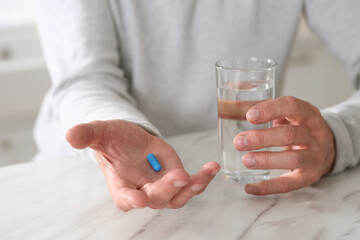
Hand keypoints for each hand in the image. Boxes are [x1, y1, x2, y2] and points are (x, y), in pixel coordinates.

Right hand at [66, 120, 219, 210]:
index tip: (138, 199)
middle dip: (166, 190)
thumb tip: (71, 135)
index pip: (124, 196)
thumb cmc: (111, 139)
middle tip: (178, 177)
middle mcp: (141, 189)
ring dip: (191, 188)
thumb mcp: (99, 132)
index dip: (130, 199)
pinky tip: (211, 167)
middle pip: (155, 198)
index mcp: (120, 183)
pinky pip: (189, 184)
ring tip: (203, 175)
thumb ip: (87, 134)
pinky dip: (202, 178)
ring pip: (177, 197)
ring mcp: (160, 184)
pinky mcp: (174, 176)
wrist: (127, 139)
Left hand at [233, 96, 334, 194]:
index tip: (249, 116)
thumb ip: (262, 110)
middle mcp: (314, 134)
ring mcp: (314, 156)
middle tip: (239, 142)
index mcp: (307, 113)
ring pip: (292, 159)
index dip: (270, 110)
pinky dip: (268, 187)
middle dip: (262, 139)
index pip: (291, 106)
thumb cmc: (299, 127)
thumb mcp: (286, 114)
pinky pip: (289, 184)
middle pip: (289, 135)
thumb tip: (228, 108)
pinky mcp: (309, 176)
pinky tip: (250, 187)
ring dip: (267, 160)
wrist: (329, 147)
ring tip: (246, 160)